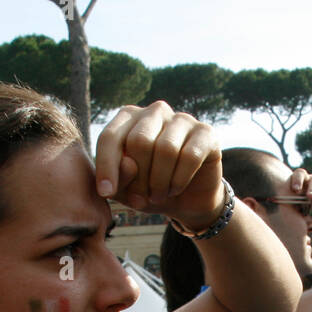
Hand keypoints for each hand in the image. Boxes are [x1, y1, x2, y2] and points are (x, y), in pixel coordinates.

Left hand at [95, 101, 222, 229]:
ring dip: (159, 182)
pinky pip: (190, 156)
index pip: (110, 136)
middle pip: (140, 141)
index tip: (106, 192)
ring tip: (158, 196)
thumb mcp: (126, 190)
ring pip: (166, 149)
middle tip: (141, 200)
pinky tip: (175, 189)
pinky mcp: (206, 133)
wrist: (188, 200)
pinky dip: (179, 180)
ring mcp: (182, 119)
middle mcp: (155, 111)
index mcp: (129, 118)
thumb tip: (128, 164)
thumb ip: (118, 177)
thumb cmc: (150, 189)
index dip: (106, 166)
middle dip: (138, 178)